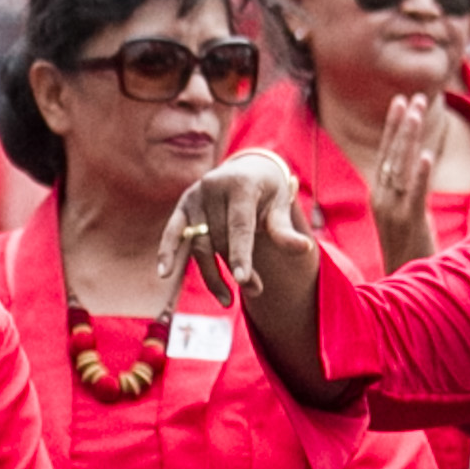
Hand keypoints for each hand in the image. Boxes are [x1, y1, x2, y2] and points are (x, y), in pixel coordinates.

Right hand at [166, 147, 311, 301]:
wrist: (247, 167)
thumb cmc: (268, 191)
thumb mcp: (280, 204)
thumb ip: (285, 229)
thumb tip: (304, 250)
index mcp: (241, 184)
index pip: (240, 226)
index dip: (242, 254)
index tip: (243, 281)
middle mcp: (213, 186)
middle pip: (221, 240)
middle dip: (237, 268)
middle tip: (256, 290)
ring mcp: (195, 196)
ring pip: (200, 245)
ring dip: (213, 275)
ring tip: (228, 301)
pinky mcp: (183, 205)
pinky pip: (173, 233)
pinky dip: (168, 253)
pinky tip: (164, 274)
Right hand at [367, 90, 446, 264]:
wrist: (402, 285)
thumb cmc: (409, 254)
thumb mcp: (406, 219)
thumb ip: (409, 195)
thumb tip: (419, 170)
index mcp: (380, 197)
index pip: (386, 154)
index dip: (393, 128)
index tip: (401, 102)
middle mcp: (382, 200)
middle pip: (392, 154)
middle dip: (403, 124)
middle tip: (414, 97)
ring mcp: (394, 211)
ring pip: (401, 167)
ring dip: (410, 137)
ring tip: (419, 112)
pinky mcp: (408, 223)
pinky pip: (415, 193)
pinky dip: (420, 173)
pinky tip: (427, 155)